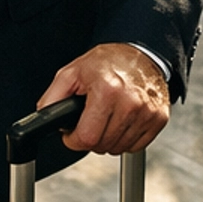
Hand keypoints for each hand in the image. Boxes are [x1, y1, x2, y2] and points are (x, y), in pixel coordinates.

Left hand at [39, 44, 168, 155]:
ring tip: (106, 120)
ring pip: (119, 148)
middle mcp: (130, 102)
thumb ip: (52, 97)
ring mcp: (147, 111)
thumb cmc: (107, 62)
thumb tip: (44, 118)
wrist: (141, 53)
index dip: (74, 140)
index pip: (87, 137)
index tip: (73, 134)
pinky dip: (125, 140)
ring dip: (108, 140)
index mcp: (107, 89)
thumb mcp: (72, 72)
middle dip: (90, 139)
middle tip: (89, 122)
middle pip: (103, 145)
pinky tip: (121, 122)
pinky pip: (136, 146)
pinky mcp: (159, 118)